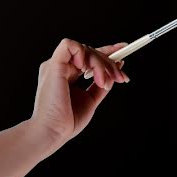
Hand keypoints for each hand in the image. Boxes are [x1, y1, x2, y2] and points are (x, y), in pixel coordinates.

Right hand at [30, 38, 128, 152]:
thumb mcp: (91, 100)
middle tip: (120, 77)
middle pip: (90, 52)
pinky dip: (82, 52)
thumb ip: (101, 85)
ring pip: (84, 49)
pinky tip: (86, 68)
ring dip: (100, 63)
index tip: (123, 49)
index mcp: (67, 75)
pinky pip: (68, 45)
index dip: (106, 51)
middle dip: (109, 62)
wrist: (53, 132)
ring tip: (103, 81)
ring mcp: (56, 65)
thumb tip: (115, 70)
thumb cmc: (67, 121)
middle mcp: (61, 68)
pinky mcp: (54, 65)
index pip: (88, 57)